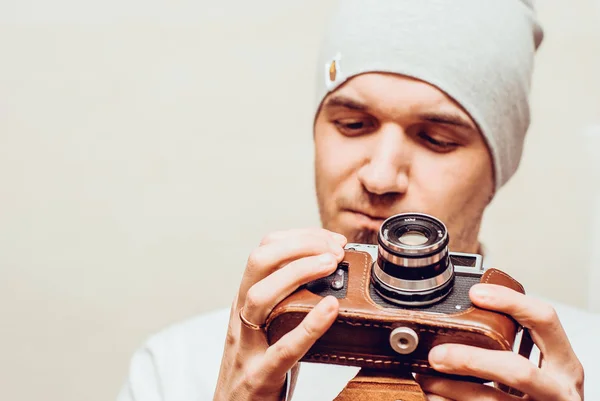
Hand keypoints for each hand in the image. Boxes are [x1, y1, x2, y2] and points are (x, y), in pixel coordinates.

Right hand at [213, 228, 346, 400]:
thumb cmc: (255, 369)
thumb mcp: (264, 328)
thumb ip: (286, 304)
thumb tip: (331, 281)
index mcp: (244, 302)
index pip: (263, 252)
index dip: (297, 238)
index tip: (329, 239)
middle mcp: (240, 317)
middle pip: (258, 263)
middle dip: (297, 246)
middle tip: (333, 248)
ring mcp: (246, 346)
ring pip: (260, 297)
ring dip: (298, 273)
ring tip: (330, 264)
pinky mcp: (259, 376)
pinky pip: (283, 349)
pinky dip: (308, 326)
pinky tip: (330, 310)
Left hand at [416, 283, 584, 399]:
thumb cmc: (544, 395)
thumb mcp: (542, 368)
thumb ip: (515, 345)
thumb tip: (466, 315)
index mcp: (565, 364)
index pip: (545, 320)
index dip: (511, 303)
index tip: (476, 294)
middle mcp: (559, 390)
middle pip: (518, 371)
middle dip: (472, 360)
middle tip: (437, 354)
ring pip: (492, 400)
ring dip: (452, 388)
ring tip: (426, 378)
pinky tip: (435, 396)